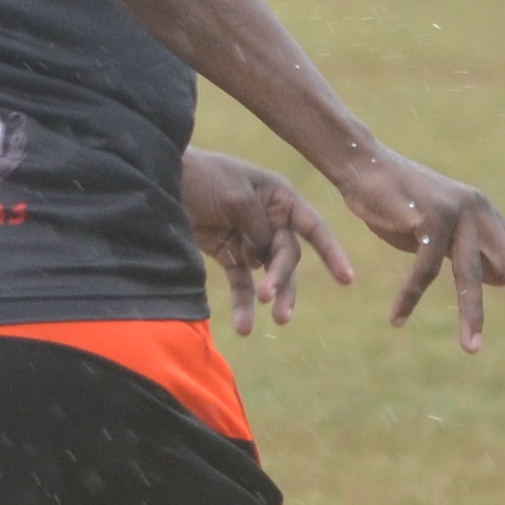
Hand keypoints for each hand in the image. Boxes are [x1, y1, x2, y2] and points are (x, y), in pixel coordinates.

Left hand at [184, 149, 346, 334]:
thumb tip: (269, 256)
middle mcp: (270, 218)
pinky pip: (242, 282)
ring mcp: (249, 237)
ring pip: (269, 274)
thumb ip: (259, 227)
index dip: (332, 252)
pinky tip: (244, 326)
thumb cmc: (201, 177)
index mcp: (279, 196)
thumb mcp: (234, 197)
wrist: (157, 181)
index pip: (313, 227)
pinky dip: (244, 303)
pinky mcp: (228, 253)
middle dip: (282, 279)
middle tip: (272, 301)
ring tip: (273, 321)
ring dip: (270, 296)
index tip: (347, 279)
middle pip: (288, 256)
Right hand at [331, 150, 504, 353]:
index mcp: (488, 218)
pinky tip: (397, 320)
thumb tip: (503, 281)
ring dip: (471, 315)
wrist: (365, 167)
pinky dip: (408, 298)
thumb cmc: (402, 203)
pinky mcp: (428, 218)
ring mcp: (456, 214)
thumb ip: (474, 253)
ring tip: (472, 350)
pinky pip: (423, 271)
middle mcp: (480, 214)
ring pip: (468, 274)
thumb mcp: (445, 232)